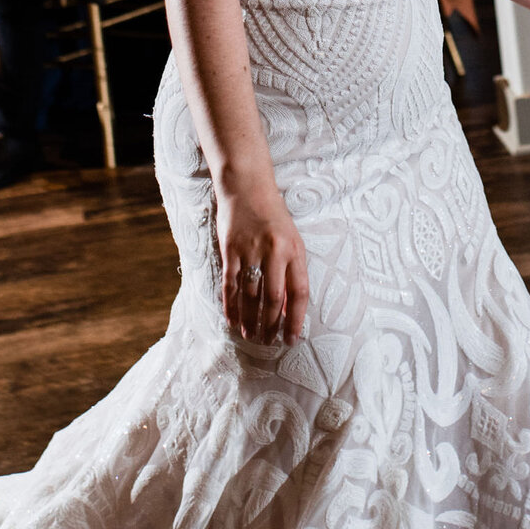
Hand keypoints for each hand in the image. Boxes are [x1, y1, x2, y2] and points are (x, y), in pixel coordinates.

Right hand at [217, 183, 308, 344]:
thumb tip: (289, 307)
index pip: (299, 292)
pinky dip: (230, 305)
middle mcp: (274, 252)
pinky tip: (231, 320)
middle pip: (274, 299)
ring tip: (250, 335)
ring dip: (250, 320)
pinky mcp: (230, 249)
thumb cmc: (273, 216)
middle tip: (268, 342)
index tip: (292, 339)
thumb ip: (291, 270)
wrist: (247, 186)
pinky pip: (230, 284)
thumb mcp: (291, 239)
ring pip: (250, 296)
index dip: (296, 319)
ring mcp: (250, 251)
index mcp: (294, 250)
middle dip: (271, 325)